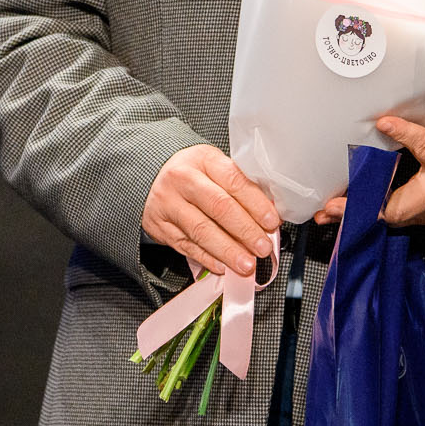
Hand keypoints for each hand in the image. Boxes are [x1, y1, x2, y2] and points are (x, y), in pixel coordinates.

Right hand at [143, 145, 279, 277]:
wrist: (153, 177)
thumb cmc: (193, 174)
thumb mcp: (215, 167)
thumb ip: (240, 188)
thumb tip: (268, 217)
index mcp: (203, 159)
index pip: (234, 181)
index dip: (256, 204)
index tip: (272, 222)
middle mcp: (182, 179)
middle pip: (219, 207)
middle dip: (245, 231)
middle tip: (262, 247)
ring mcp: (168, 203)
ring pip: (201, 230)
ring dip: (228, 251)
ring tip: (246, 264)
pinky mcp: (159, 226)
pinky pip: (186, 246)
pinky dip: (207, 258)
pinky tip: (222, 266)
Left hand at [312, 65, 424, 227]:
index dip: (406, 135)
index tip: (384, 121)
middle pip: (403, 203)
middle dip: (373, 203)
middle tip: (341, 199)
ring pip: (391, 216)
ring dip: (358, 215)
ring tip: (327, 210)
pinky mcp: (421, 217)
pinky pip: (390, 220)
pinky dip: (363, 219)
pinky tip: (336, 216)